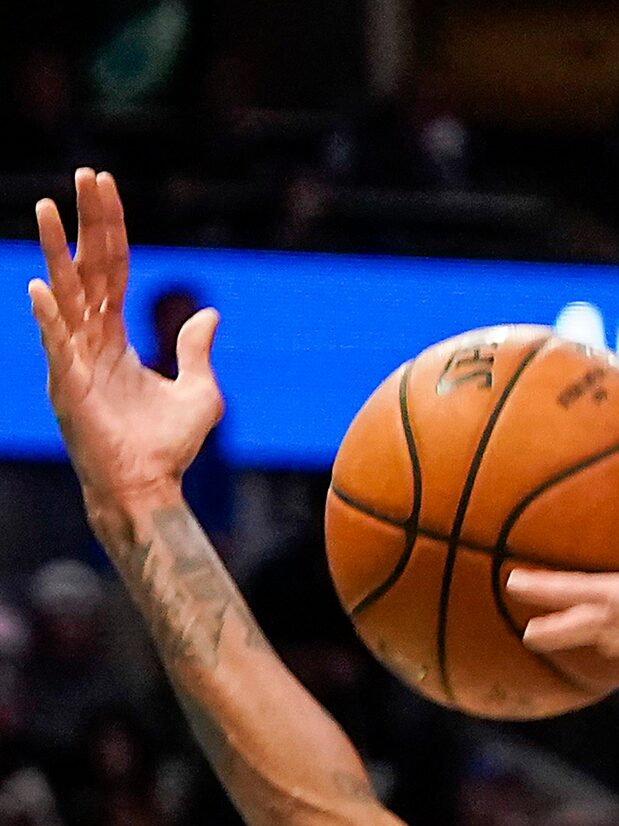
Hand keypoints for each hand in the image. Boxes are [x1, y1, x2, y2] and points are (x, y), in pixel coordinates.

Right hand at [27, 169, 222, 516]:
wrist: (148, 488)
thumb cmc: (168, 446)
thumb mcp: (200, 391)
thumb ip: (196, 350)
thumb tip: (208, 313)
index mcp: (115, 336)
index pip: (112, 268)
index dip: (110, 227)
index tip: (105, 186)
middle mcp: (89, 339)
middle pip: (87, 267)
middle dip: (85, 221)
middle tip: (84, 176)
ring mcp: (74, 359)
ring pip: (65, 294)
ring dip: (55, 251)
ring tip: (48, 208)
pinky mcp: (69, 386)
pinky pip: (57, 344)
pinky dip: (49, 317)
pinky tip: (42, 287)